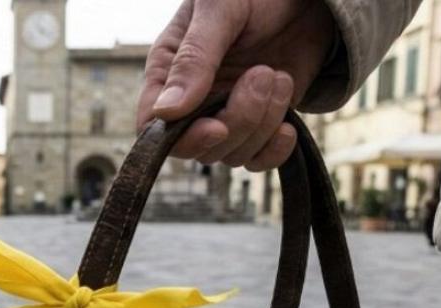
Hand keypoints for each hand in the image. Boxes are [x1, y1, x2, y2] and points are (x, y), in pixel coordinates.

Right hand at [137, 0, 336, 170]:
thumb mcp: (219, 11)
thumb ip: (193, 59)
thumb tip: (166, 112)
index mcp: (167, 72)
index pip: (152, 127)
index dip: (181, 138)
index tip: (217, 126)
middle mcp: (192, 101)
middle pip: (197, 147)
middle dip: (237, 121)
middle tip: (263, 74)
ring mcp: (225, 114)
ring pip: (231, 154)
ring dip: (263, 122)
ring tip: (278, 75)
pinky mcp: (260, 123)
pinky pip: (257, 160)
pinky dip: (274, 150)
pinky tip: (288, 125)